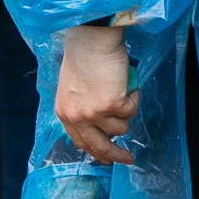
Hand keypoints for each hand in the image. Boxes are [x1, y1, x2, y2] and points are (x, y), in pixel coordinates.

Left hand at [55, 23, 136, 164]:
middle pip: (99, 147)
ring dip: (126, 111)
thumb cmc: (84, 56)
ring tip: (119, 88)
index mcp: (65, 113)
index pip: (81, 141)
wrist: (91, 40)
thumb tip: (100, 125)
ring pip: (121, 127)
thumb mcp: (74, 89)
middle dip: (116, 156)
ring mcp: (94, 113)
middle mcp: (77, 117)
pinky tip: (125, 83)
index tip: (106, 158)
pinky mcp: (112, 105)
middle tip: (129, 159)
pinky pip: (132, 111)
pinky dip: (133, 97)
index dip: (96, 151)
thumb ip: (83, 108)